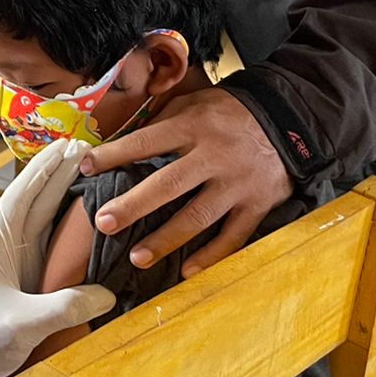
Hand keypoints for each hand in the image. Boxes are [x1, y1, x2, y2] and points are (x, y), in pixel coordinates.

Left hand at [0, 140, 114, 376]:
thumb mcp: (20, 325)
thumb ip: (62, 308)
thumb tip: (106, 294)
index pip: (22, 196)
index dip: (45, 170)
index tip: (68, 147)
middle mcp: (2, 245)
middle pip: (35, 200)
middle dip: (60, 174)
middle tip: (89, 150)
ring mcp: (11, 260)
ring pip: (41, 219)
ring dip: (63, 196)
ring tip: (90, 174)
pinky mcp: (19, 277)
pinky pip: (45, 244)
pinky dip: (63, 229)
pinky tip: (82, 223)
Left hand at [80, 88, 291, 277]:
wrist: (289, 118)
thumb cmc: (227, 113)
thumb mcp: (193, 104)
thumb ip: (160, 124)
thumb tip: (119, 146)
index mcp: (192, 126)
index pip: (145, 142)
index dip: (114, 155)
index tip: (86, 167)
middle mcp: (213, 156)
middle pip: (169, 184)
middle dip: (134, 205)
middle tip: (104, 222)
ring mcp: (237, 183)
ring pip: (198, 216)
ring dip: (166, 240)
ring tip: (137, 258)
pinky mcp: (258, 204)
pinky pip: (233, 236)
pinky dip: (211, 256)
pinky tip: (187, 272)